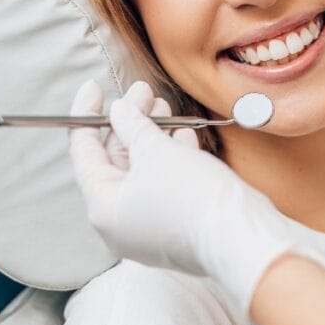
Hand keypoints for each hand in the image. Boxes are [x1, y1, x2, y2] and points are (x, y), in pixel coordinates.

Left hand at [66, 80, 316, 311]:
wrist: (240, 237)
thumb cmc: (192, 196)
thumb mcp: (156, 150)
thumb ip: (133, 125)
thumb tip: (119, 110)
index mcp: (103, 208)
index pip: (83, 153)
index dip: (86, 115)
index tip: (94, 87)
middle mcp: (120, 223)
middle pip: (116, 160)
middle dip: (130, 121)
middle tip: (142, 91)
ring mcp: (148, 229)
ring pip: (143, 171)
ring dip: (153, 135)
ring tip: (163, 104)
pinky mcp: (175, 228)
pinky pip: (164, 186)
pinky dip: (170, 158)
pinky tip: (183, 134)